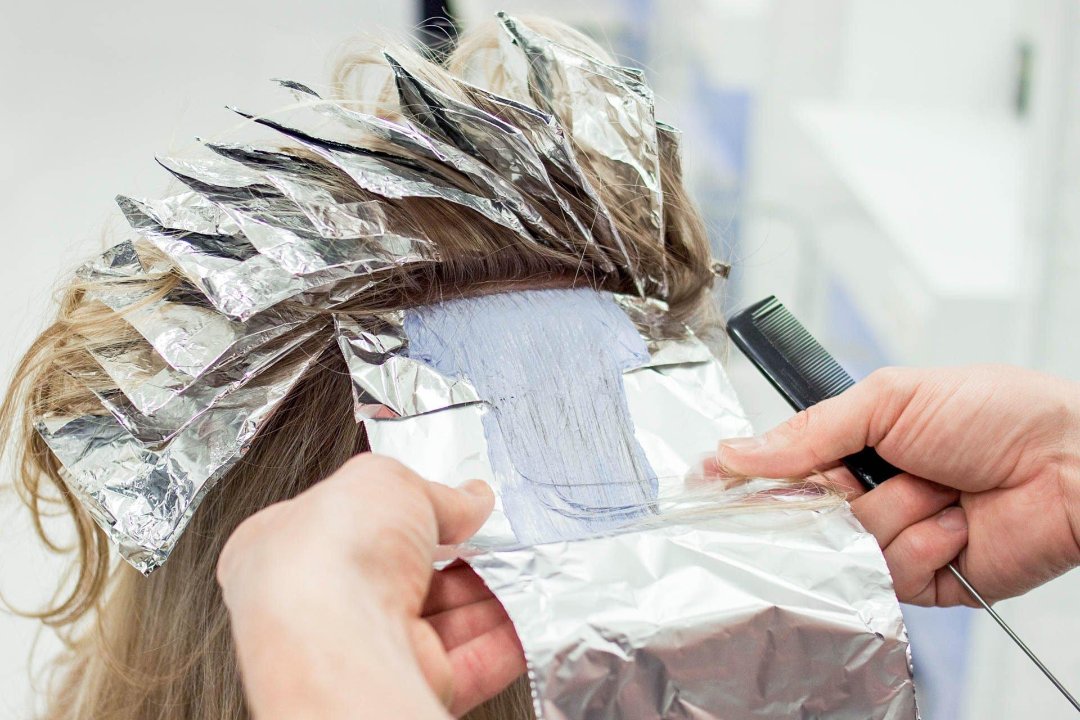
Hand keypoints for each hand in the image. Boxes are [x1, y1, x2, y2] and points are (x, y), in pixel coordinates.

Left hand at [216, 453, 524, 718]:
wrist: (337, 641)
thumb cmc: (331, 555)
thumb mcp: (387, 482)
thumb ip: (435, 493)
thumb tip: (468, 499)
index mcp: (295, 545)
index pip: (358, 524)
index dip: (408, 510)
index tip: (452, 505)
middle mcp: (326, 605)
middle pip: (408, 576)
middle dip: (460, 558)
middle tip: (496, 540)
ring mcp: (367, 649)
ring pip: (443, 621)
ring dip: (489, 597)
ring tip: (525, 571)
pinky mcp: (406, 685)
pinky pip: (468, 665)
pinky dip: (504, 641)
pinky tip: (528, 616)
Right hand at [714, 365, 1079, 605]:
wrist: (1074, 462)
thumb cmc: (998, 412)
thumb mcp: (890, 398)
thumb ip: (808, 430)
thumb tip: (735, 451)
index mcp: (854, 445)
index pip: (781, 470)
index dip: (755, 476)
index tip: (715, 478)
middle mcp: (868, 494)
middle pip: (805, 514)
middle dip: (837, 493)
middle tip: (868, 471)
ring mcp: (895, 537)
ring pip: (850, 546)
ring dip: (899, 510)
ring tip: (943, 486)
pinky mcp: (925, 580)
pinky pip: (892, 576)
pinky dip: (927, 545)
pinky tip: (958, 523)